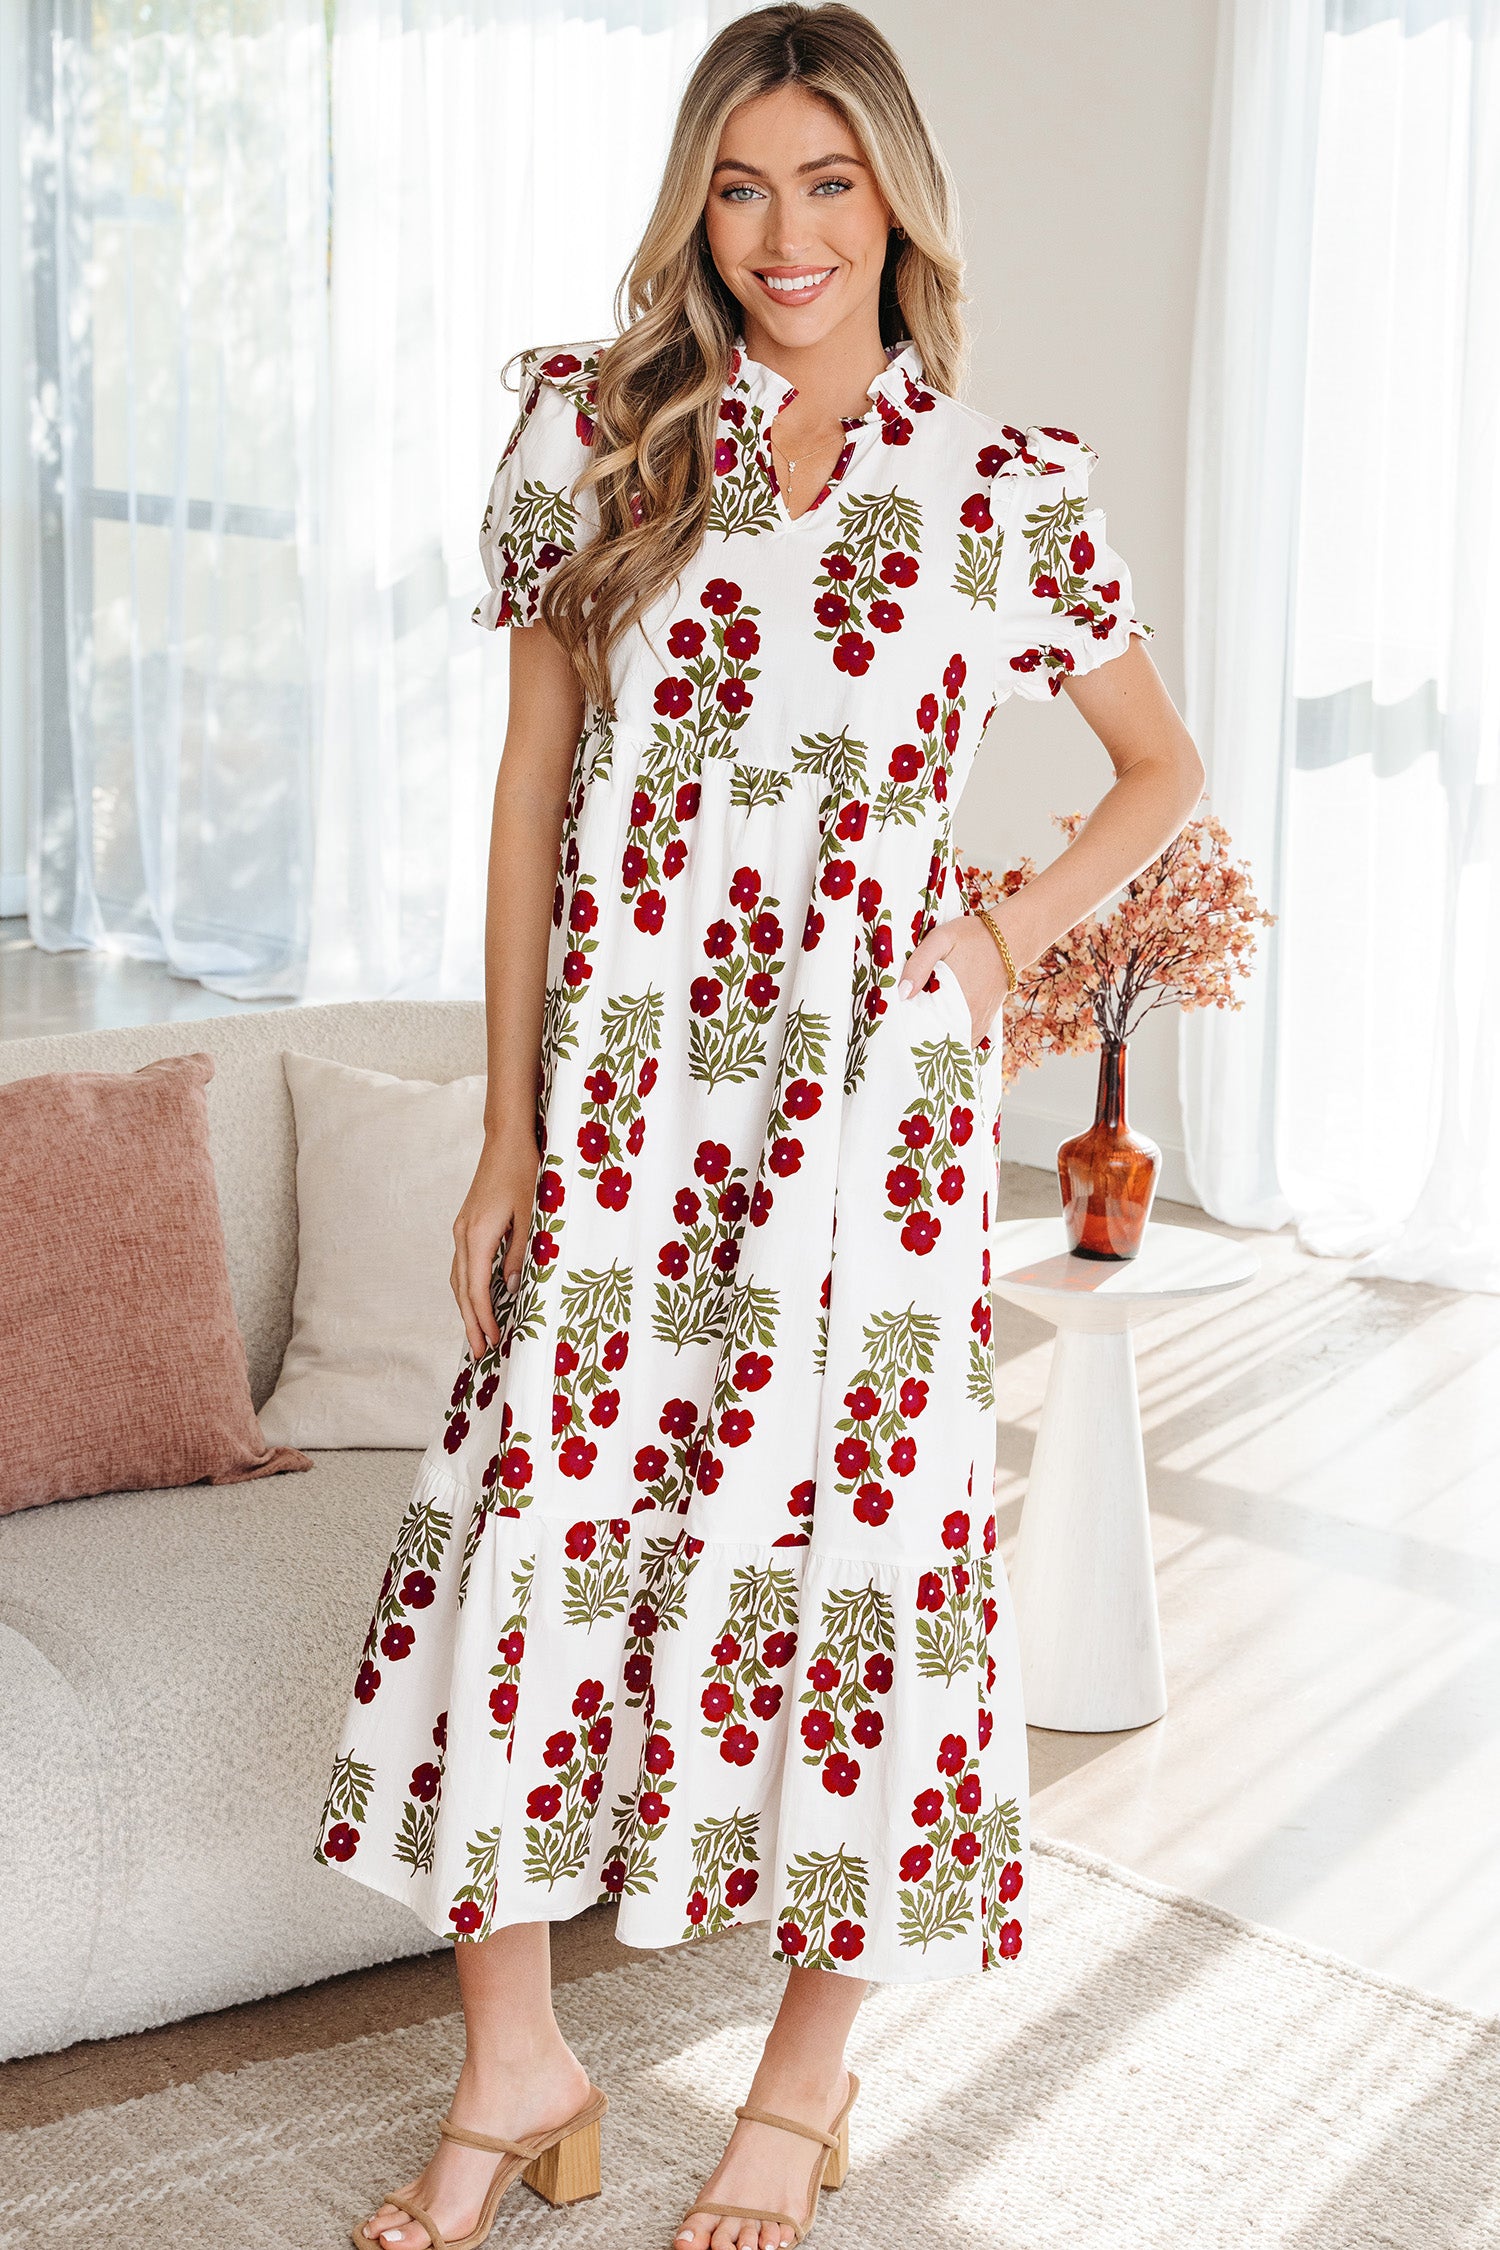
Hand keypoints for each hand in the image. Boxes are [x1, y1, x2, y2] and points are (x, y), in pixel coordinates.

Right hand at [450, 1130, 540, 1358]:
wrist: (506, 1139)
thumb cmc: (524, 1172)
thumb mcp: (531, 1215)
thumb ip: (520, 1253)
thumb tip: (510, 1288)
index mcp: (477, 1234)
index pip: (477, 1288)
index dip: (483, 1317)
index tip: (492, 1341)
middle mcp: (463, 1234)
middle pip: (462, 1288)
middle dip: (470, 1321)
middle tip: (480, 1352)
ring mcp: (461, 1229)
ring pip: (458, 1277)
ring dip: (467, 1307)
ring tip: (477, 1333)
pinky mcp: (466, 1224)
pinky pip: (462, 1264)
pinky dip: (467, 1287)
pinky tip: (477, 1298)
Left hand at [896, 912, 1012, 1046]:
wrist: (1009, 941)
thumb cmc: (972, 937)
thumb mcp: (940, 940)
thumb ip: (919, 964)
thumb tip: (902, 993)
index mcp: (952, 999)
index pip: (921, 1027)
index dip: (906, 1028)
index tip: (896, 1024)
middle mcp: (967, 1017)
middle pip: (934, 1040)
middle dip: (918, 1037)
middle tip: (905, 1026)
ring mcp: (977, 1023)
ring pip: (950, 1043)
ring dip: (935, 1039)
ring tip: (920, 1029)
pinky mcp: (984, 1023)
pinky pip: (965, 1041)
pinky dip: (952, 1038)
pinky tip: (941, 1028)